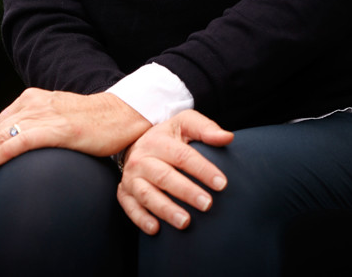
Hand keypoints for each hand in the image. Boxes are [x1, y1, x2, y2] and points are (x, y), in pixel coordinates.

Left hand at [0, 88, 150, 187]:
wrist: (120, 116)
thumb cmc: (90, 121)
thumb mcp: (57, 115)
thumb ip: (38, 123)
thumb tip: (18, 145)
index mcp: (33, 98)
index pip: (0, 122)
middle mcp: (36, 103)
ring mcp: (47, 115)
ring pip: (5, 136)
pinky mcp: (59, 129)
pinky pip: (22, 141)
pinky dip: (4, 153)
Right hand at [117, 109, 232, 234]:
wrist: (138, 143)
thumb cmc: (169, 136)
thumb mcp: (185, 123)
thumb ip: (206, 129)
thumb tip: (227, 137)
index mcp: (158, 140)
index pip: (182, 155)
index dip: (202, 169)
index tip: (222, 183)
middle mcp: (141, 159)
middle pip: (164, 176)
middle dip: (186, 191)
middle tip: (207, 204)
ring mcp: (131, 177)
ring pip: (147, 194)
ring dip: (166, 209)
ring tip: (185, 222)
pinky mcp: (124, 192)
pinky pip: (129, 207)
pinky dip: (141, 219)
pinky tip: (156, 229)